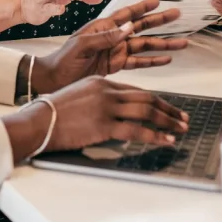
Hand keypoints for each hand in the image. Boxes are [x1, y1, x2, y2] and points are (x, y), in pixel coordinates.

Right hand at [3, 76, 190, 160]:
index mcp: (101, 81)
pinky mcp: (104, 125)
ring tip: (180, 129)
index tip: (168, 109)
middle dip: (168, 109)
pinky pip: (136, 130)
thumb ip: (100, 98)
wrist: (39, 121)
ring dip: (167, 121)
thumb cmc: (54, 112)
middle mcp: (106, 91)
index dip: (156, 100)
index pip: (136, 90)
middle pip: (146, 98)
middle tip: (182, 118)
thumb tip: (118, 111)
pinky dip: (155, 135)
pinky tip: (165, 140)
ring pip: (146, 111)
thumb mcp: (79, 95)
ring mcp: (106, 107)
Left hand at [35, 0, 188, 88]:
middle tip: (177, 15)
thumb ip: (105, 38)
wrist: (54, 80)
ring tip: (182, 42)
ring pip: (144, 46)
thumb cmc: (62, 60)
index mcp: (102, 27)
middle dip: (160, 22)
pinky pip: (138, 62)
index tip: (158, 1)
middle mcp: (111, 38)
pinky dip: (153, 61)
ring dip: (163, 44)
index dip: (143, 7)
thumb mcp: (81, 46)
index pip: (126, 14)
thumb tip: (128, 28)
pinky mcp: (116, 66)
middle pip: (141, 27)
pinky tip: (166, 59)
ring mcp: (115, 52)